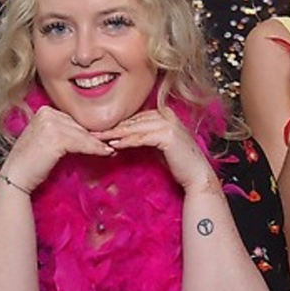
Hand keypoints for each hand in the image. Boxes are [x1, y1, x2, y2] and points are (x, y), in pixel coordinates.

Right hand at [0, 103, 113, 197]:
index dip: (90, 129)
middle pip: (80, 125)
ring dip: (99, 143)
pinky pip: (82, 143)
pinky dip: (95, 149)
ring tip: (111, 150)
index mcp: (45, 110)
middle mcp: (46, 113)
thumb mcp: (48, 139)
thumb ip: (65, 132)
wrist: (16, 175)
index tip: (105, 137)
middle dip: (96, 136)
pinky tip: (106, 152)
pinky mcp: (55, 138)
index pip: (74, 119)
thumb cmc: (33, 161)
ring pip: (83, 134)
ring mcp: (50, 124)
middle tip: (113, 143)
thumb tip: (92, 133)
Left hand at [96, 102, 218, 198]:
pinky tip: (114, 144)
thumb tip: (123, 134)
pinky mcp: (168, 136)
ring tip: (97, 137)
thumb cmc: (179, 163)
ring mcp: (168, 124)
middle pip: (133, 120)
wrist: (198, 176)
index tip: (100, 128)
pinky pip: (141, 138)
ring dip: (115, 133)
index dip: (118, 122)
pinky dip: (127, 141)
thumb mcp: (159, 144)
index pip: (135, 116)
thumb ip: (145, 135)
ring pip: (135, 128)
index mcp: (165, 114)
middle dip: (112, 126)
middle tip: (92, 131)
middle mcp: (167, 115)